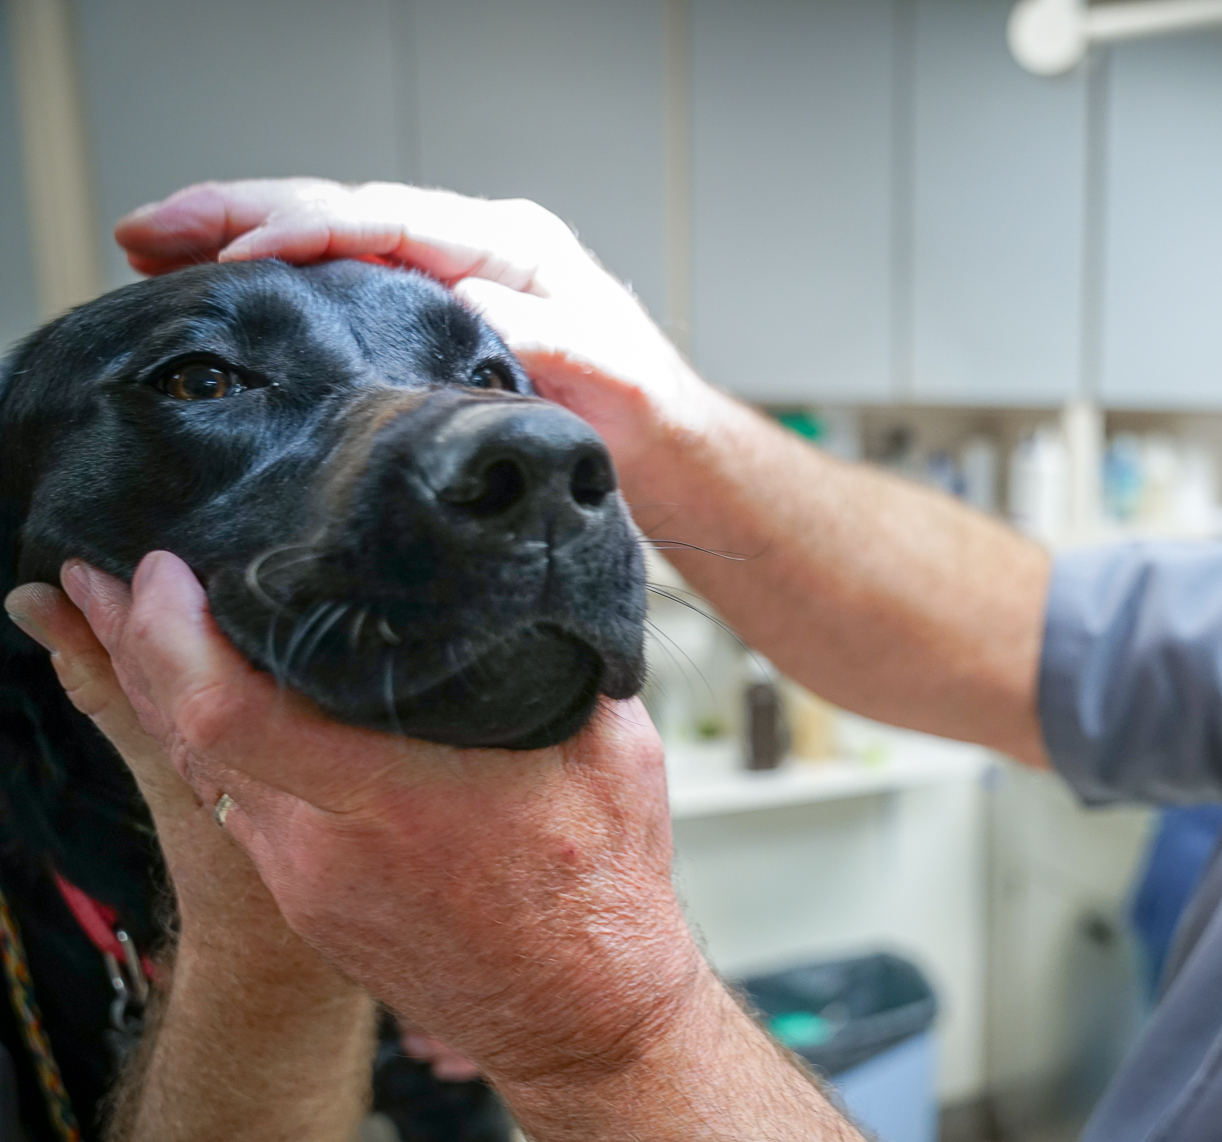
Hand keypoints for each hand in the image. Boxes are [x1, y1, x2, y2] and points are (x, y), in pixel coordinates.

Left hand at [63, 550, 700, 1085]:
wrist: (582, 1016)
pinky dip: (214, 746)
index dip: (171, 637)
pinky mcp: (308, 905)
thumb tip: (547, 568)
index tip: (162, 572)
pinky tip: (210, 704)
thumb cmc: (602, 890)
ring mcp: (307, 884)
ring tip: (133, 618)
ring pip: (204, 773)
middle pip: (184, 735)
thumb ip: (562, 657)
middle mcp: (327, 847)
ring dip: (164, 693)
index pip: (228, 715)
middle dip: (134, 642)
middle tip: (105, 571)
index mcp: (395, 800)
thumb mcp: (613, 750)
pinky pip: (241, 809)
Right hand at [114, 178, 722, 494]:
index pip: (383, 222)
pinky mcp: (435, 307)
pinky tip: (222, 279)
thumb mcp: (600, 373)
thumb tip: (460, 297)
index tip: (235, 253)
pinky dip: (278, 272)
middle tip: (148, 227)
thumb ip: (534, 332)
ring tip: (151, 243)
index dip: (302, 232)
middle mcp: (472, 244)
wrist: (666, 444)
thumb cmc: (640, 412)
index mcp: (507, 244)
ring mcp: (451, 271)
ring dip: (240, 235)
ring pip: (329, 237)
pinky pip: (343, 275)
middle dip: (238, 214)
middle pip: (337, 212)